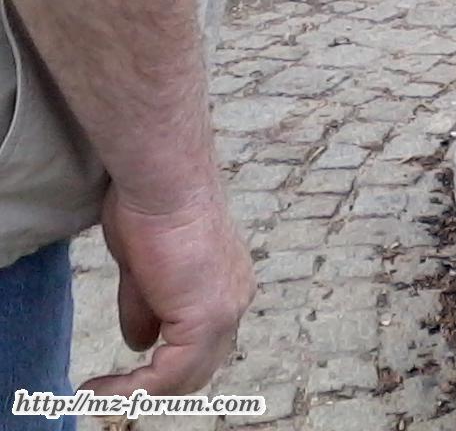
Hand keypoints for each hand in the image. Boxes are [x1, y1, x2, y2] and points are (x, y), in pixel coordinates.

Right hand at [83, 184, 253, 395]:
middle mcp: (235, 299)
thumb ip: (147, 305)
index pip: (202, 343)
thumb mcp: (144, 268)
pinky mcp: (207, 317)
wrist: (163, 183)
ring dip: (140, 392)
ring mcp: (226, 310)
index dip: (164, 365)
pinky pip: (171, 374)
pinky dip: (135, 389)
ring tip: (99, 394)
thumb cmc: (151, 208)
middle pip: (200, 365)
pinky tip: (101, 389)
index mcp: (225, 285)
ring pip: (187, 375)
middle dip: (154, 385)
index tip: (119, 375)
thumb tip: (140, 342)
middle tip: (108, 392)